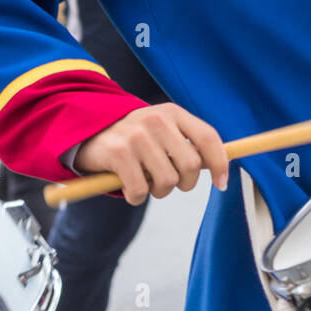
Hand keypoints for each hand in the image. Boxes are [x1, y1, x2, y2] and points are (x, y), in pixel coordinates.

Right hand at [75, 104, 229, 205]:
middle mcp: (157, 120)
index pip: (208, 137)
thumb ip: (187, 144)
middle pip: (191, 165)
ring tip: (147, 183)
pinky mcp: (118, 153)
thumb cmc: (135, 139)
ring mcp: (137, 136)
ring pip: (167, 181)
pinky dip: (136, 197)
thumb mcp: (163, 131)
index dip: (220, 163)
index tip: (221, 184)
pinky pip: (140, 191)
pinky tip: (129, 187)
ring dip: (159, 192)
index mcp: (173, 113)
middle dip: (185, 183)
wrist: (89, 131)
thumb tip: (221, 168)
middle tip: (170, 183)